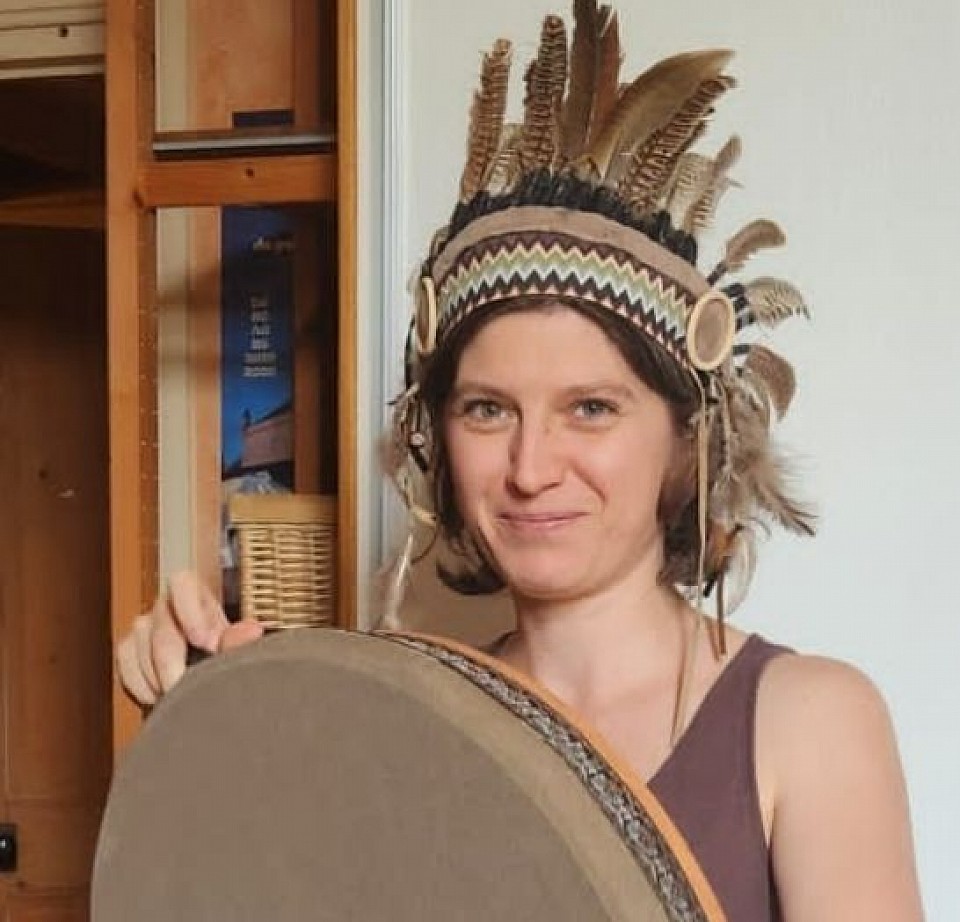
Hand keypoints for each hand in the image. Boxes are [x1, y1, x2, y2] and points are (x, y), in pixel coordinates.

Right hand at [116, 570, 263, 706]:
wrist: (213, 681)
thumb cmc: (228, 657)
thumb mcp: (239, 648)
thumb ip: (242, 641)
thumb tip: (251, 630)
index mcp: (198, 597)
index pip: (182, 583)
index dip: (189, 610)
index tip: (203, 642)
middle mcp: (169, 608)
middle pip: (159, 623)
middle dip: (170, 659)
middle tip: (184, 685)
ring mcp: (146, 628)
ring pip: (136, 643)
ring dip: (155, 675)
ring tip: (176, 693)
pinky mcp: (131, 651)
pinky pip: (125, 661)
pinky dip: (140, 683)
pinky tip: (158, 696)